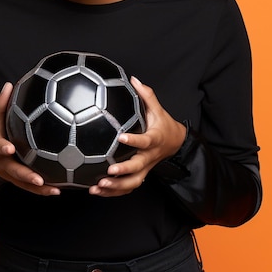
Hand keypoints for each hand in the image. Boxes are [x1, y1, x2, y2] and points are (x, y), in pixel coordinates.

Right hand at [0, 82, 60, 195]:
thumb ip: (0, 103)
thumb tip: (8, 84)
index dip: (3, 148)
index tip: (10, 148)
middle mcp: (1, 163)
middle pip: (13, 171)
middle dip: (26, 176)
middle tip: (39, 179)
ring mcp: (9, 174)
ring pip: (23, 184)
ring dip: (38, 189)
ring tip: (55, 190)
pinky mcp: (16, 180)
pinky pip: (29, 187)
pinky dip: (42, 191)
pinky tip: (58, 190)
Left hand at [89, 76, 186, 196]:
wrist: (175, 143)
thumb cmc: (162, 124)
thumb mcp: (157, 109)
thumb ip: (146, 95)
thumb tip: (133, 78)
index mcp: (154, 140)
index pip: (145, 141)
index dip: (134, 140)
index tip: (121, 137)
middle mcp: (149, 157)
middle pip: (138, 168)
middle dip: (123, 172)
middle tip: (108, 172)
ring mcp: (145, 169)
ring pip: (132, 183)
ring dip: (115, 187)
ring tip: (98, 186)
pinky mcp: (140, 176)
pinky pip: (127, 188)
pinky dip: (112, 192)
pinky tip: (96, 191)